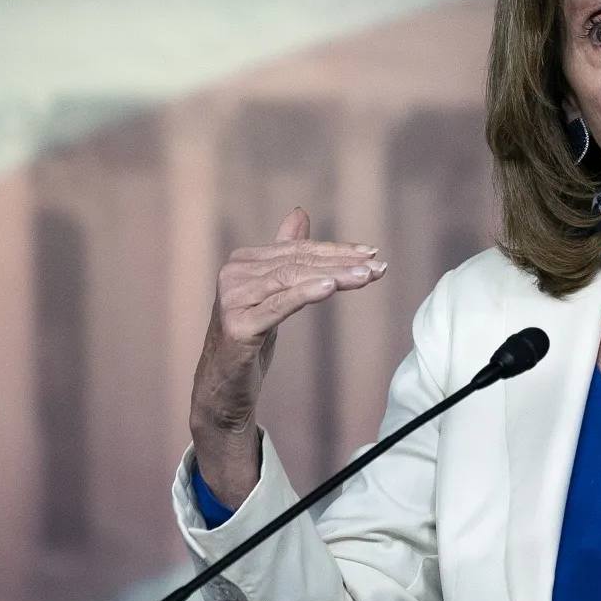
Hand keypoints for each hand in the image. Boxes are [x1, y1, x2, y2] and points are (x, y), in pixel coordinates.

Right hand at [189, 207, 385, 505]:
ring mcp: (233, 299)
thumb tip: (299, 213)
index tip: (372, 253)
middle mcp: (234, 274)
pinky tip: (330, 287)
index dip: (336, 250)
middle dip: (342, 264)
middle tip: (378, 266)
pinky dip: (305, 294)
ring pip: (293, 281)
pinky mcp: (237, 326)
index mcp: (244, 261)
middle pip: (299, 263)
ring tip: (367, 276)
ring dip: (334, 276)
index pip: (299, 250)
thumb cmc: (250, 335)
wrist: (222, 387)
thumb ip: (283, 253)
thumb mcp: (271, 291)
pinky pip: (278, 306)